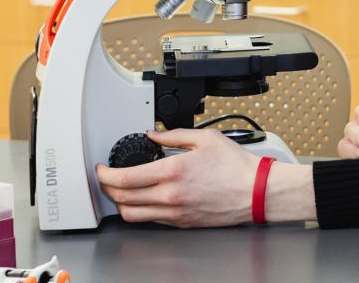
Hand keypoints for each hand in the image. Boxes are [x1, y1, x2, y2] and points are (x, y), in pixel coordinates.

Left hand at [97, 127, 258, 227]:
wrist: (256, 192)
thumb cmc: (237, 167)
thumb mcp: (206, 138)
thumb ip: (174, 135)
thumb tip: (153, 135)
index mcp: (173, 172)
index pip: (124, 179)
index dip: (105, 174)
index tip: (102, 168)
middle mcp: (170, 196)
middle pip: (122, 198)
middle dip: (107, 187)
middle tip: (106, 177)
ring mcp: (175, 212)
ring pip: (132, 215)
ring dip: (120, 203)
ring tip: (120, 191)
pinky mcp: (182, 222)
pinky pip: (151, 220)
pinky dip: (140, 211)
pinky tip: (143, 200)